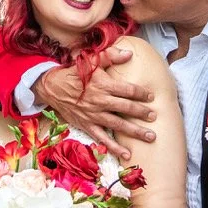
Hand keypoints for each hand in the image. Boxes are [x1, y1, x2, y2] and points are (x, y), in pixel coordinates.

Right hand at [37, 53, 155, 160]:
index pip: (128, 90)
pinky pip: (103, 139)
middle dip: (142, 113)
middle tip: (154, 116)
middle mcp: (100, 101)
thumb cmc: (74, 73)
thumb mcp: (90, 61)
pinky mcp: (87, 126)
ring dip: (136, 131)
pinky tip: (127, 154)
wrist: (52, 87)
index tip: (151, 96)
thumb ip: (110, 56)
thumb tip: (129, 53)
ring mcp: (94, 115)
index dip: (141, 93)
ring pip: (119, 125)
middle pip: (126, 108)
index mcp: (103, 85)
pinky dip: (114, 148)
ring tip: (151, 136)